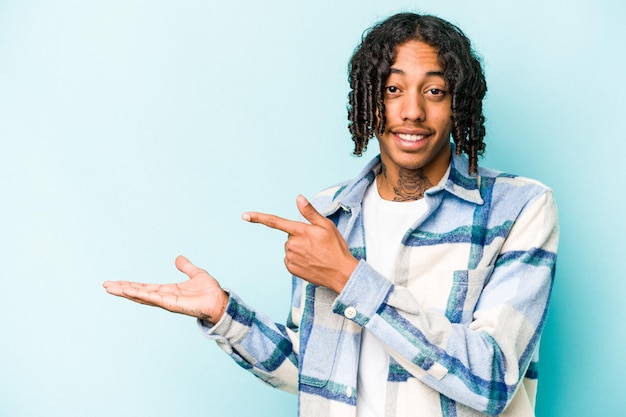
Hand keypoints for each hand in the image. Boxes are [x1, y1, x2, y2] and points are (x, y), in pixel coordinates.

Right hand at [103, 255, 228, 323]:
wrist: (218, 300)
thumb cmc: (209, 291)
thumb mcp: (195, 274)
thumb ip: (186, 267)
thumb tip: (178, 258)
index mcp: (167, 291)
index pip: (144, 287)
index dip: (131, 284)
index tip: (116, 282)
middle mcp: (164, 297)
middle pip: (138, 292)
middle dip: (122, 289)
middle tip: (105, 285)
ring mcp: (165, 302)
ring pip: (141, 296)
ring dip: (126, 292)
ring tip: (111, 288)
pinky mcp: (170, 304)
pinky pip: (152, 298)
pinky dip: (140, 294)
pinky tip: (128, 291)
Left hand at [242, 195, 357, 292]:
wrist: (341, 273)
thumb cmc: (336, 248)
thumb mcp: (327, 225)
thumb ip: (310, 212)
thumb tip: (298, 198)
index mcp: (300, 231)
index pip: (275, 222)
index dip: (259, 218)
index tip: (245, 215)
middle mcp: (292, 244)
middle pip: (289, 236)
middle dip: (299, 237)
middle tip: (316, 243)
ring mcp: (290, 257)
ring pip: (290, 248)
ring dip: (299, 248)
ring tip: (315, 254)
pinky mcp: (291, 268)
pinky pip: (290, 259)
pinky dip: (298, 259)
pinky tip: (310, 262)